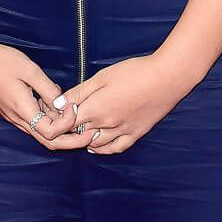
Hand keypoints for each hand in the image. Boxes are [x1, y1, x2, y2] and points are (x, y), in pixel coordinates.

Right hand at [0, 39, 75, 141]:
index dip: (67, 124)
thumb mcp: (30, 71)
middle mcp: (17, 119)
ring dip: (61, 133)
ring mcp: (13, 117)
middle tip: (90, 134)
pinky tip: (58, 112)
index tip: (74, 106)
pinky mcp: (12, 112)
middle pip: (48, 142)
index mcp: (22, 110)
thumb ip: (49, 90)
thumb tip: (63, 104)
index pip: (50, 133)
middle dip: (71, 141)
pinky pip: (33, 125)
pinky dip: (49, 124)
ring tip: (77, 122)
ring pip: (41, 135)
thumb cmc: (0, 61)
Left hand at [30, 51, 197, 155]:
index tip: (54, 111)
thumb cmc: (135, 72)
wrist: (167, 78)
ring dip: (82, 139)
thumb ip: (79, 92)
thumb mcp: (102, 76)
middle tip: (62, 121)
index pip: (67, 121)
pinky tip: (95, 145)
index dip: (59, 118)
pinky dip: (102, 149)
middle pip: (79, 134)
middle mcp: (106, 125)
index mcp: (95, 109)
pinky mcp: (136, 133)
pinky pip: (116, 148)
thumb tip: (58, 104)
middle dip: (68, 129)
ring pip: (95, 143)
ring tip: (76, 132)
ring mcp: (122, 131)